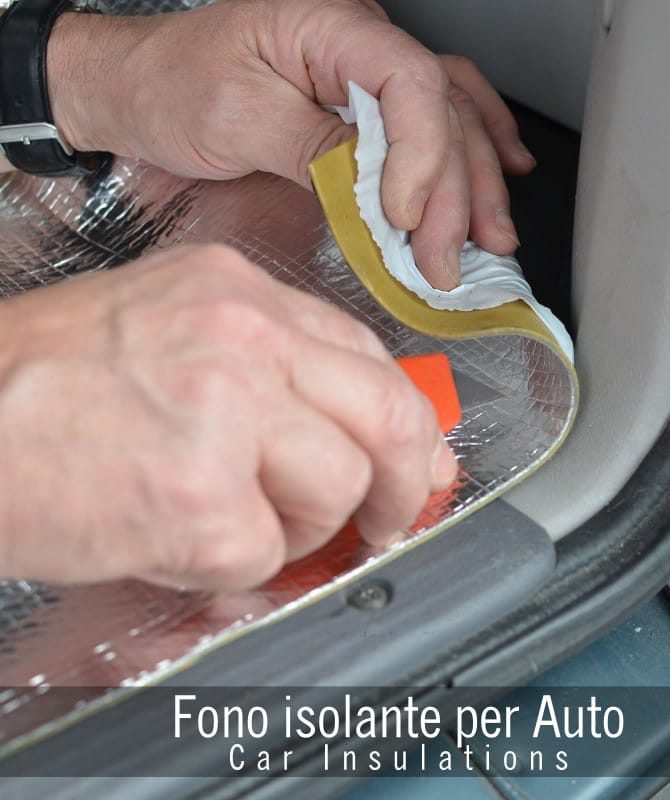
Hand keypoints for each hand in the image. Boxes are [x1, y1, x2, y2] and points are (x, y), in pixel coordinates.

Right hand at [0, 244, 455, 589]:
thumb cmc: (52, 382)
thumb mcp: (175, 336)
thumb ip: (276, 376)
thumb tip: (361, 436)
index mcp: (240, 294)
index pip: (368, 357)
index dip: (403, 422)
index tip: (412, 461)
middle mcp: (243, 338)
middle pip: (389, 415)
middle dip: (403, 482)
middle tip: (385, 518)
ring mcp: (224, 412)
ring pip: (338, 489)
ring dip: (298, 526)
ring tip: (230, 518)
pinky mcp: (197, 497)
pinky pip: (265, 552)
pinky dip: (230, 563)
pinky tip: (176, 537)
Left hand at [46, 0, 534, 288]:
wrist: (143, 87)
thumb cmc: (173, 88)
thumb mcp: (238, 120)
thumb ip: (316, 150)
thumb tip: (377, 192)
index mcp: (328, 23)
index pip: (409, 82)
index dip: (420, 156)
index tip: (401, 218)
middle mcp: (360, 40)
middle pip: (441, 111)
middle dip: (452, 194)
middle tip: (445, 258)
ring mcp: (367, 71)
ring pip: (451, 117)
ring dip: (476, 183)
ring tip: (492, 238)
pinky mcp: (364, 102)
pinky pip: (437, 116)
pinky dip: (475, 146)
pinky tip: (502, 170)